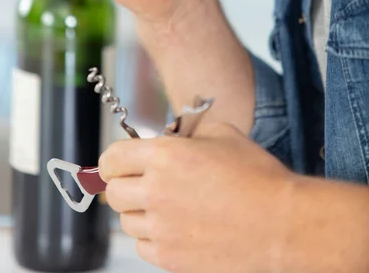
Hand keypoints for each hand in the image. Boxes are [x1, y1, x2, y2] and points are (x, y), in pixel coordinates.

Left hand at [99, 122, 295, 272]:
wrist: (281, 222)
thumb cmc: (256, 176)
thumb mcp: (222, 134)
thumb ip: (187, 133)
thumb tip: (171, 139)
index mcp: (164, 157)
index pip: (112, 159)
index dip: (113, 160)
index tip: (119, 164)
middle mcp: (156, 192)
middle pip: (115, 192)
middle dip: (125, 185)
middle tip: (141, 183)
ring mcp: (162, 229)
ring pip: (127, 222)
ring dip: (139, 212)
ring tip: (164, 206)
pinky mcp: (172, 258)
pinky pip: (143, 248)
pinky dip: (152, 238)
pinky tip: (173, 228)